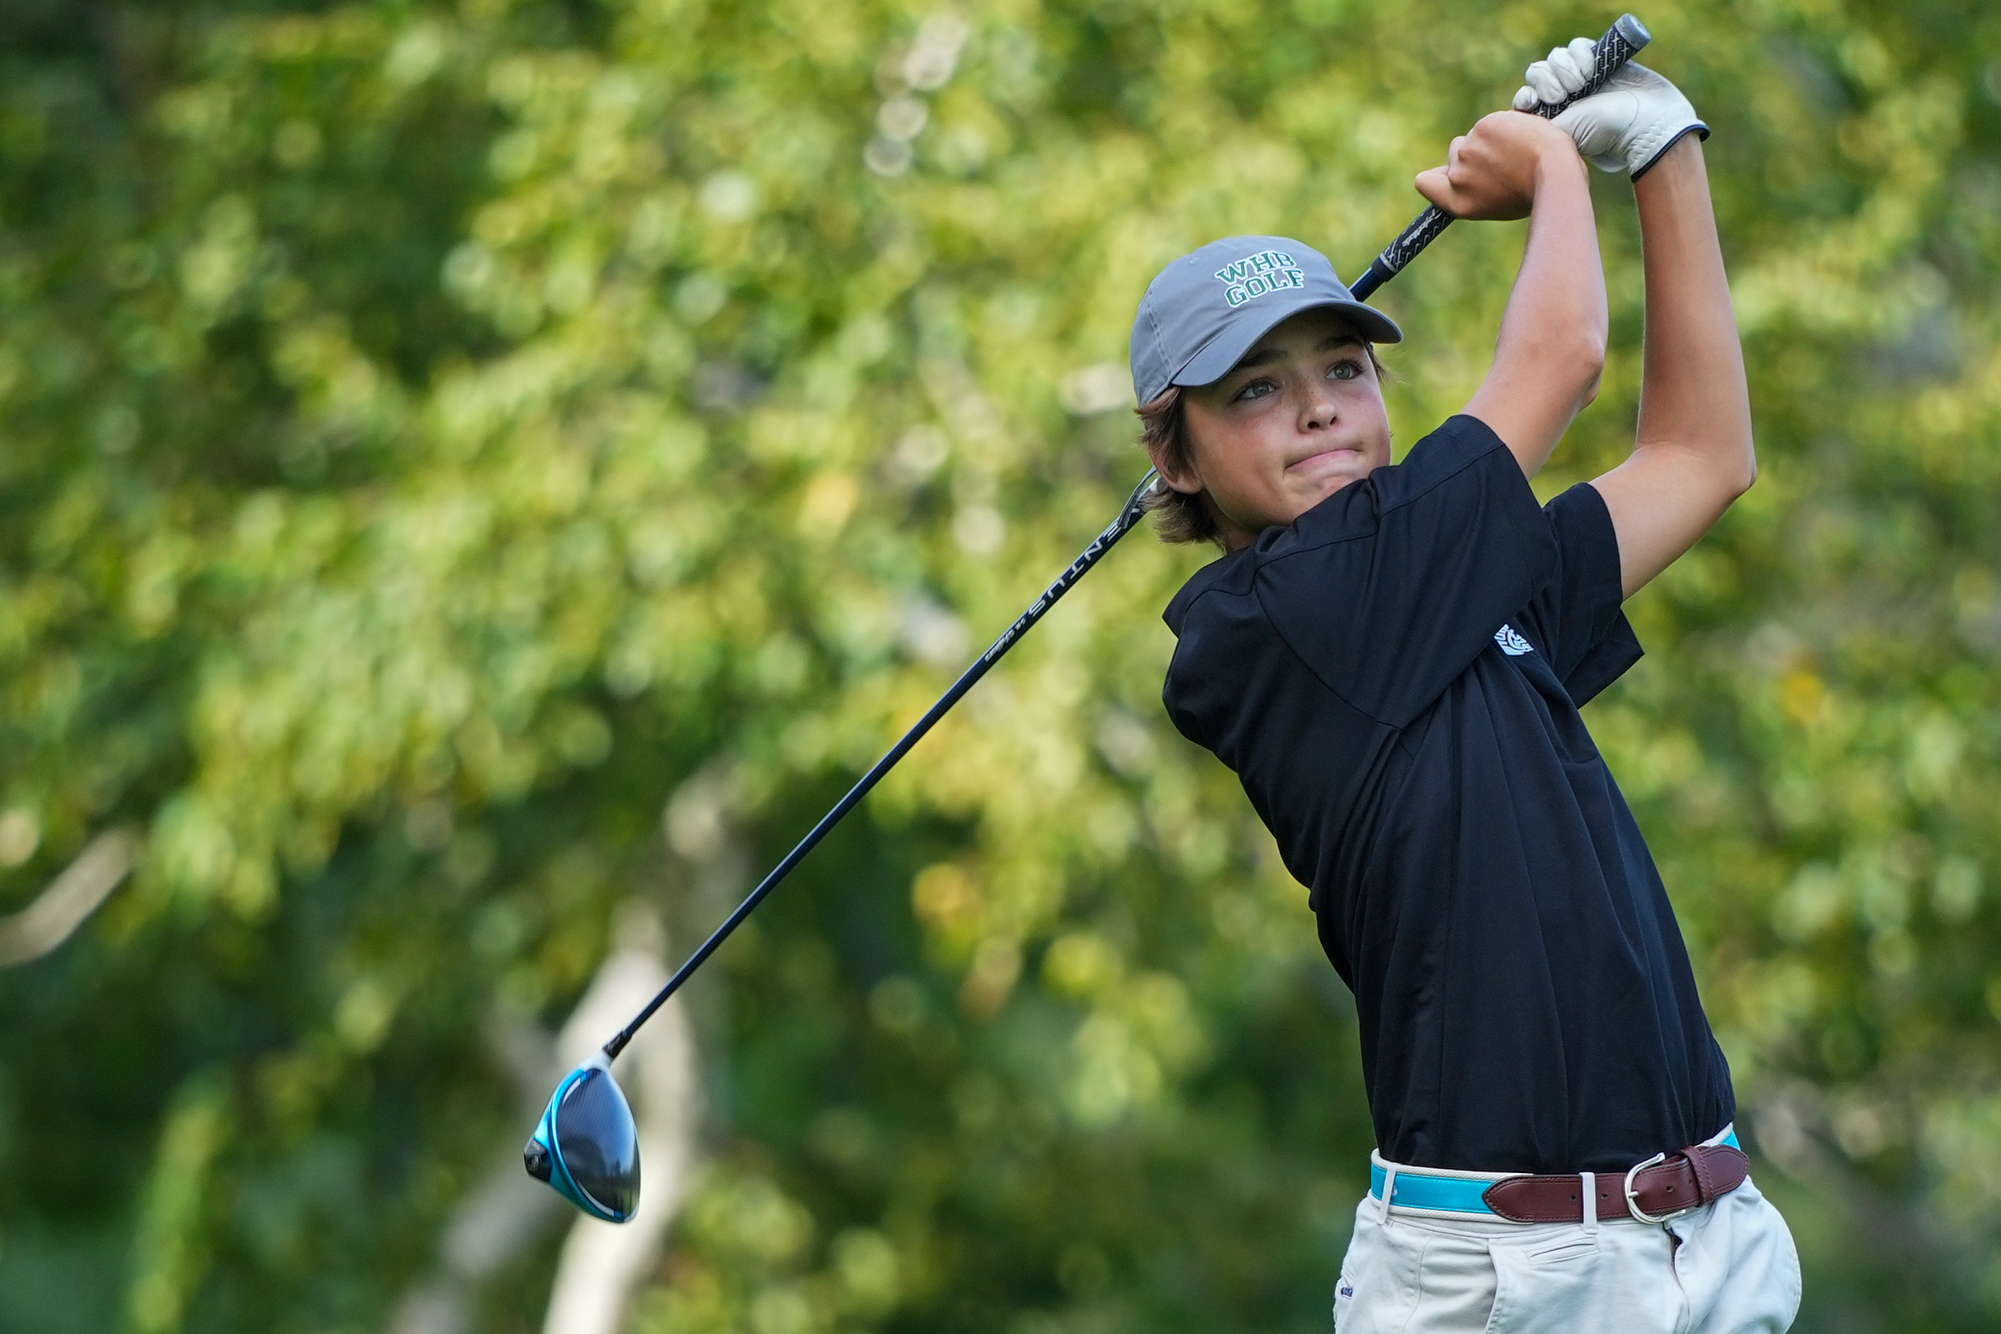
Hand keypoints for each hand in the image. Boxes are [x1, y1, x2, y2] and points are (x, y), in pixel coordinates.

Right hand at [1414, 112, 1582, 220]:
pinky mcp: (1483, 128)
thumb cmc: (1532, 192)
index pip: (1424, 182)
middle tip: (1506, 164)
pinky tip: (1521, 138)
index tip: (1450, 176)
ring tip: (1518, 152)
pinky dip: (1503, 127)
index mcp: (1458, 203)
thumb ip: (1469, 188)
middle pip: (1454, 155)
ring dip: (1491, 140)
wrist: (1555, 173)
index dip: (1436, 176)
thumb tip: (1448, 172)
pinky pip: (1488, 124)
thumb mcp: (1493, 202)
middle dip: (1475, 155)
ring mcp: (1467, 151)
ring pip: (1472, 136)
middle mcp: (1457, 178)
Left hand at [1515, 39, 1708, 178]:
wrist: (1644, 118)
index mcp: (1552, 116)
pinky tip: (1593, 69)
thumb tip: (1519, 114)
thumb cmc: (1604, 132)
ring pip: (1554, 58)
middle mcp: (1563, 96)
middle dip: (1547, 81)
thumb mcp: (1564, 133)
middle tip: (1567, 94)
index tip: (1535, 101)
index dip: (1526, 96)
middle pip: (1536, 73)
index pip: (1524, 98)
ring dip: (1565, 68)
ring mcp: (1580, 77)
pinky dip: (1581, 54)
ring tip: (1583, 83)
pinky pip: (1576, 46)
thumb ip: (1539, 122)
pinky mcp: (1598, 59)